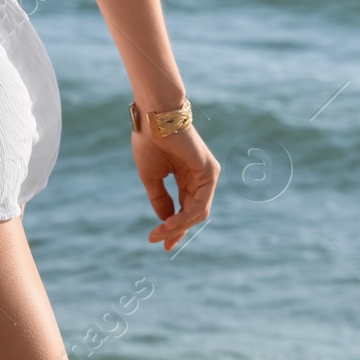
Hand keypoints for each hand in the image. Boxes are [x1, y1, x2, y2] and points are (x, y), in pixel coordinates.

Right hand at [133, 123, 218, 251]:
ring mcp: (207, 175)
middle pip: (192, 213)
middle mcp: (199, 178)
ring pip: (197, 213)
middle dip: (176, 230)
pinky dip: (186, 216)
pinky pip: (200, 204)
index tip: (156, 241)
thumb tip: (165, 221)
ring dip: (178, 226)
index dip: (172, 227)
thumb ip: (160, 199)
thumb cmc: (150, 142)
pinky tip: (171, 223)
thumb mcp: (152, 178)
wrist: (154, 119)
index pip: (184, 208)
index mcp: (186, 177)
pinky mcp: (210, 173)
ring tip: (160, 233)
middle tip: (158, 241)